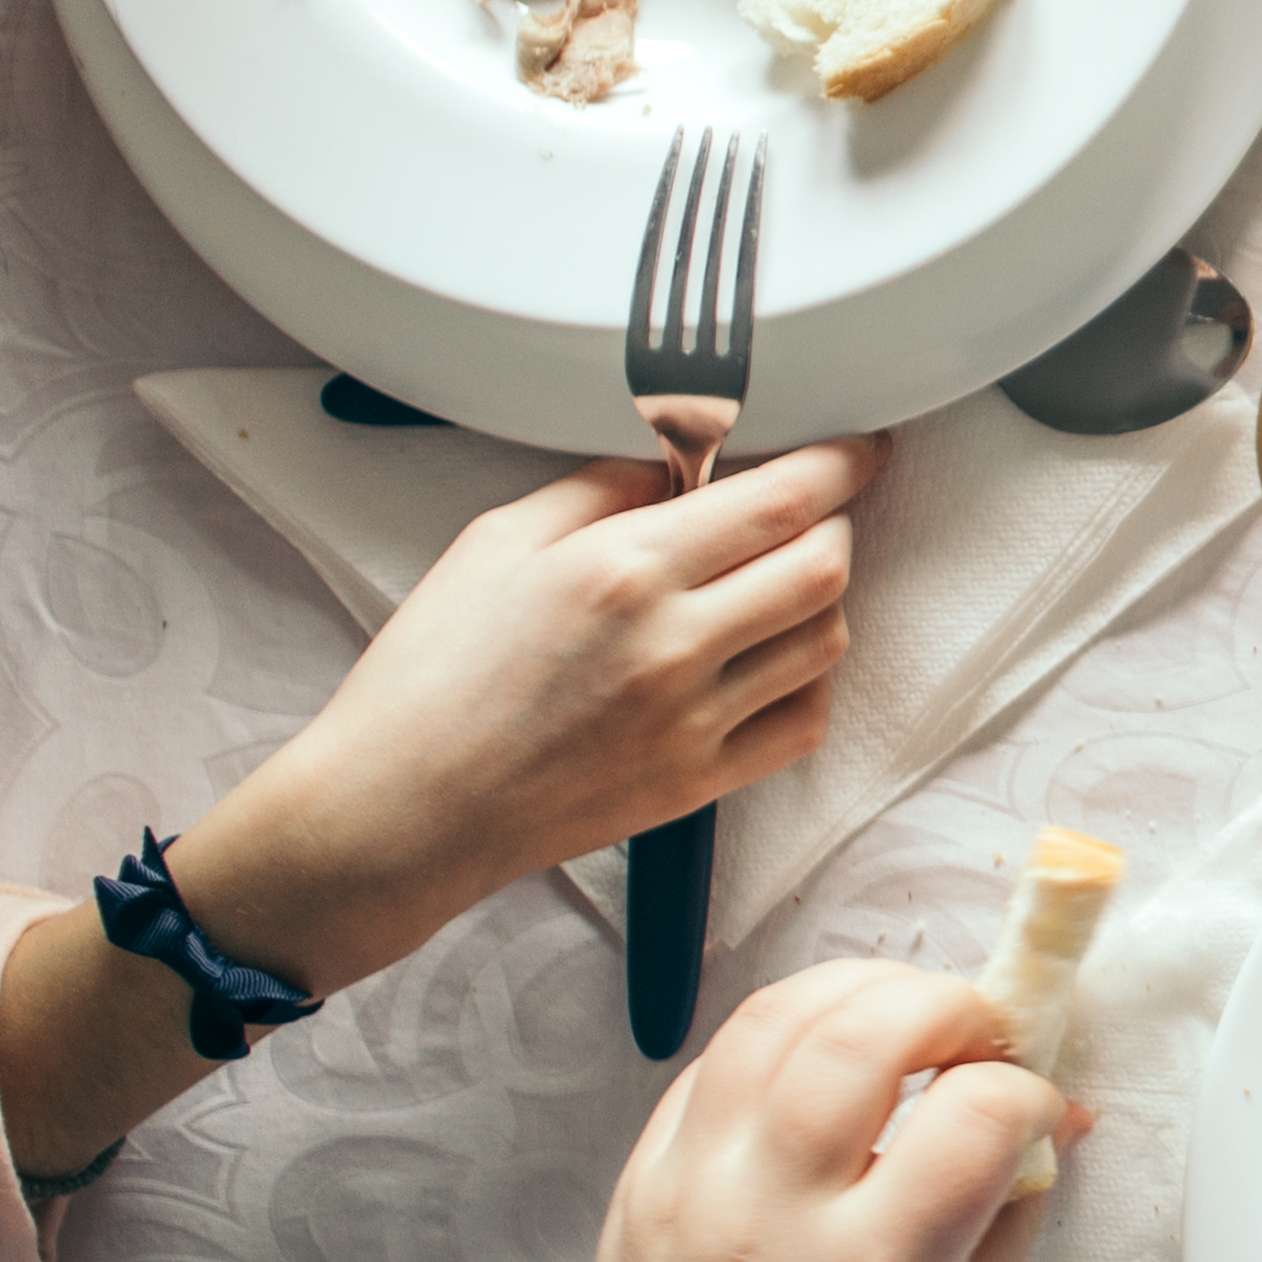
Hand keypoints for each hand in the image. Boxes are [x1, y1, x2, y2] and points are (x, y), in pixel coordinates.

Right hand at [201, 442, 881, 987]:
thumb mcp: (494, 544)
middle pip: (826, 565)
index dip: (843, 465)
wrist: (399, 811)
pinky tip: (767, 661)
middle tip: (807, 515)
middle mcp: (672, 644)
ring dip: (821, 601)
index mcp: (622, 570)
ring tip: (775, 585)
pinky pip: (804, 722)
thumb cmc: (428, 678)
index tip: (861, 450)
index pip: (781, 500)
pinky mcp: (699, 781)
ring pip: (827, 641)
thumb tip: (673, 465)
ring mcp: (694, 719)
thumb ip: (597, 490)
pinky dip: (807, 681)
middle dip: (835, 525)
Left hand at [511, 963, 1082, 1261]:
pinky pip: (715, 1060)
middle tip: (986, 1035)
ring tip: (911, 1026)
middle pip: (869, 1024)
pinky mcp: (639, 1181)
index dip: (1034, 1092)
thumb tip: (1045, 1125)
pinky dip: (788, 1036)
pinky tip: (828, 1072)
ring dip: (865, 991)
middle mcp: (768, 1217)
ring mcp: (688, 1190)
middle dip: (953, 1003)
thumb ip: (1005, 1226)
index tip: (1045, 1114)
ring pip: (780, 1013)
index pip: (980, 1110)